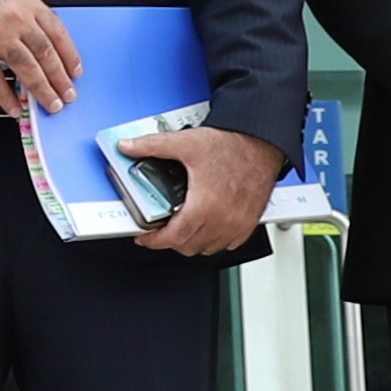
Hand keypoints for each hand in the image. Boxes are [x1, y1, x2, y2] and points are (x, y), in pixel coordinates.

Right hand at [0, 0, 83, 121]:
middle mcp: (16, 20)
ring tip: (50, 104)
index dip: (70, 56)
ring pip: (26, 68)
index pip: (58, 34)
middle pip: (45, 54)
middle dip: (59, 79)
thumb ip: (32, 17)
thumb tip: (49, 45)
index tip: (75, 73)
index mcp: (29, 4)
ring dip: (41, 90)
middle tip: (68, 95)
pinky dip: (7, 97)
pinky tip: (16, 107)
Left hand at [113, 123, 282, 257]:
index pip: (173, 238)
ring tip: (182, 228)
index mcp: (204, 205)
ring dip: (192, 242)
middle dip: (170, 240)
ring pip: (207, 248)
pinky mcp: (249, 222)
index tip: (145, 237)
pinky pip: (229, 244)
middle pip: (188, 246)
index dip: (154, 241)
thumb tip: (128, 146)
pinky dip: (215, 240)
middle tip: (161, 229)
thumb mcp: (186, 142)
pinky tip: (207, 227)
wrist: (262, 142)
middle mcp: (222, 219)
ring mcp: (237, 224)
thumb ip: (152, 145)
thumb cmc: (233, 145)